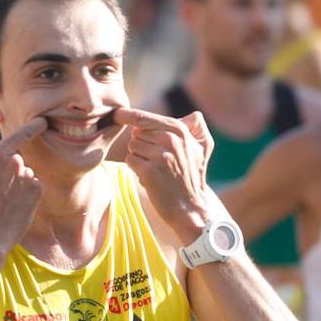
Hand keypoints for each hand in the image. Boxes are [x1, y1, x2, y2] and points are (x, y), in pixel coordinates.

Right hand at [0, 116, 46, 254]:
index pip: (21, 134)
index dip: (33, 126)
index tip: (43, 121)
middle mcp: (16, 162)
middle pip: (16, 158)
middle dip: (7, 168)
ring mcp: (29, 177)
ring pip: (24, 173)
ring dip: (16, 181)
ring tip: (1, 200)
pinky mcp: (37, 191)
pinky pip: (32, 185)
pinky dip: (24, 192)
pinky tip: (12, 205)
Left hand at [115, 107, 212, 240]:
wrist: (190, 207)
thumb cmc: (193, 175)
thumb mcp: (204, 148)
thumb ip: (197, 126)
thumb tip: (192, 114)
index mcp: (181, 131)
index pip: (145, 117)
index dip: (128, 115)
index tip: (116, 113)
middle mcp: (172, 140)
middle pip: (136, 132)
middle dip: (142, 144)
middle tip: (158, 159)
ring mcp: (161, 156)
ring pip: (133, 146)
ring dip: (139, 157)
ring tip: (155, 168)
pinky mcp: (150, 171)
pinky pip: (130, 160)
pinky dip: (136, 168)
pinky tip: (150, 176)